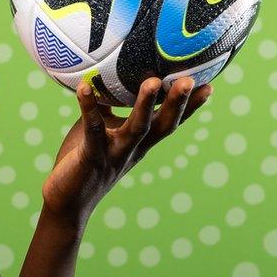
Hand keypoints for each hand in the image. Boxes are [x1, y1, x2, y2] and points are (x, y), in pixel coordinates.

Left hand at [41, 76, 212, 229]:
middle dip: (177, 103)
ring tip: (153, 81)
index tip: (209, 86)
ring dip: (145, 105)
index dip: (190, 107)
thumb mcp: (101, 130)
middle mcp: (133, 149)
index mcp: (139, 143)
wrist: (67, 200)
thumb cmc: (83, 160)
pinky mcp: (92, 156)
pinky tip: (84, 87)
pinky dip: (89, 107)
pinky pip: (92, 128)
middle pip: (162, 125)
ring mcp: (114, 153)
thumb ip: (107, 108)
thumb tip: (106, 76)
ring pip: (137, 128)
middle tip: (190, 79)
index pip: (169, 122)